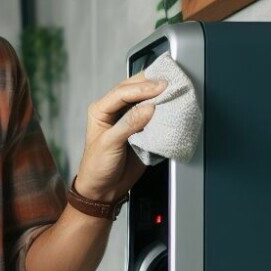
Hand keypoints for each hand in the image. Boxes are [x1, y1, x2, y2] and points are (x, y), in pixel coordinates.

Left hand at [73, 72, 166, 202]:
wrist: (104, 188)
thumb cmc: (97, 166)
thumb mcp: (110, 144)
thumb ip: (129, 124)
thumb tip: (149, 107)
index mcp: (101, 110)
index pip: (122, 92)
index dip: (142, 88)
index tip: (160, 87)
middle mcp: (114, 110)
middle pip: (133, 90)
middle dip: (151, 84)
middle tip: (170, 83)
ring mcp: (128, 119)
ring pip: (144, 99)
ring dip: (158, 94)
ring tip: (173, 89)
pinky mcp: (140, 129)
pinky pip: (153, 114)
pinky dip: (162, 109)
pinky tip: (171, 104)